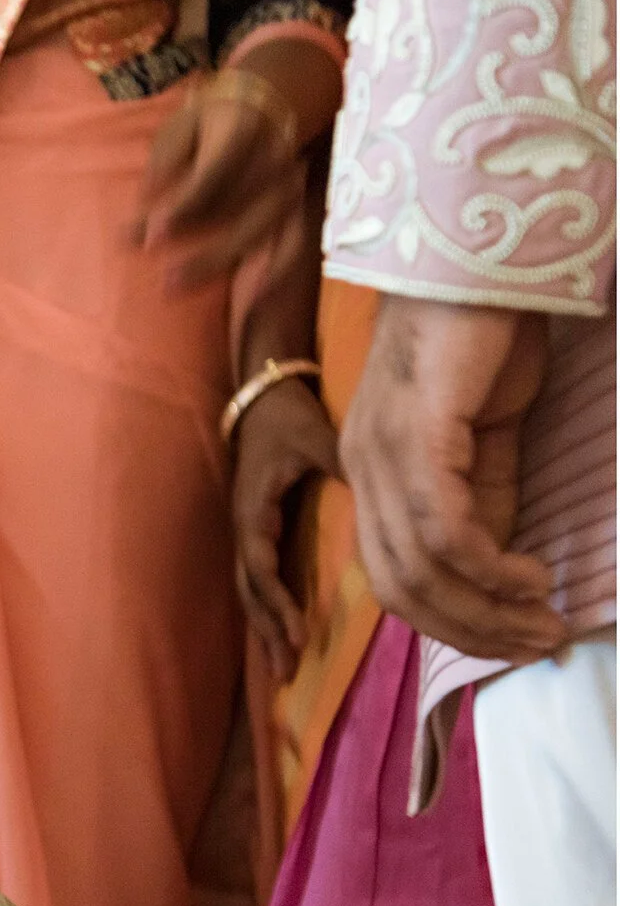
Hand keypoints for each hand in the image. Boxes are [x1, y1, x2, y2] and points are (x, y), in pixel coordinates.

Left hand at [135, 71, 304, 288]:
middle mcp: (273, 156)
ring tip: (184, 290)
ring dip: (221, 264)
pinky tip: (250, 300)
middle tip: (163, 281)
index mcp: (240, 129)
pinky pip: (292, 243)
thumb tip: (145, 201)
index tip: (150, 238)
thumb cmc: (206, 123)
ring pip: (262, 231)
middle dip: (200, 250)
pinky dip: (273, 273)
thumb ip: (163, 164)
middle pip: (238, 211)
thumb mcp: (178, 129)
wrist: (260, 106)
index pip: (211, 175)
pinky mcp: (296, 205)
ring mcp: (289, 182)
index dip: (182, 209)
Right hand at [231, 376, 340, 681]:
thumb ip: (345, 466)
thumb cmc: (288, 416)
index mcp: (254, 509)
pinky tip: (284, 633)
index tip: (297, 634)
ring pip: (251, 590)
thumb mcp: (316, 437)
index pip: (260, 566)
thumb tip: (388, 502)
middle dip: (267, 631)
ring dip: (266, 628)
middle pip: (249, 591)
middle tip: (287, 671)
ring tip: (282, 667)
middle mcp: (246, 527)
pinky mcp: (260, 529)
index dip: (277, 603)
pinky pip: (261, 578)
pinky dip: (270, 610)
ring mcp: (250, 530)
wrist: (261, 394)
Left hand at [343, 297, 564, 661]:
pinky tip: (530, 576)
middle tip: (535, 645)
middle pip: (400, 588)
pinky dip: (487, 566)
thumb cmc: (484, 339)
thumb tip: (494, 565)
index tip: (510, 640)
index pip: (390, 577)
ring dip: (486, 609)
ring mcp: (382, 453)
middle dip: (470, 630)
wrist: (481, 260)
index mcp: (371, 472)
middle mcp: (363, 470)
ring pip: (422, 567)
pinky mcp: (416, 436)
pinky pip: (443, 527)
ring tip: (542, 622)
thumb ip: (483, 497)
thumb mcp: (483, 436)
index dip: (447, 621)